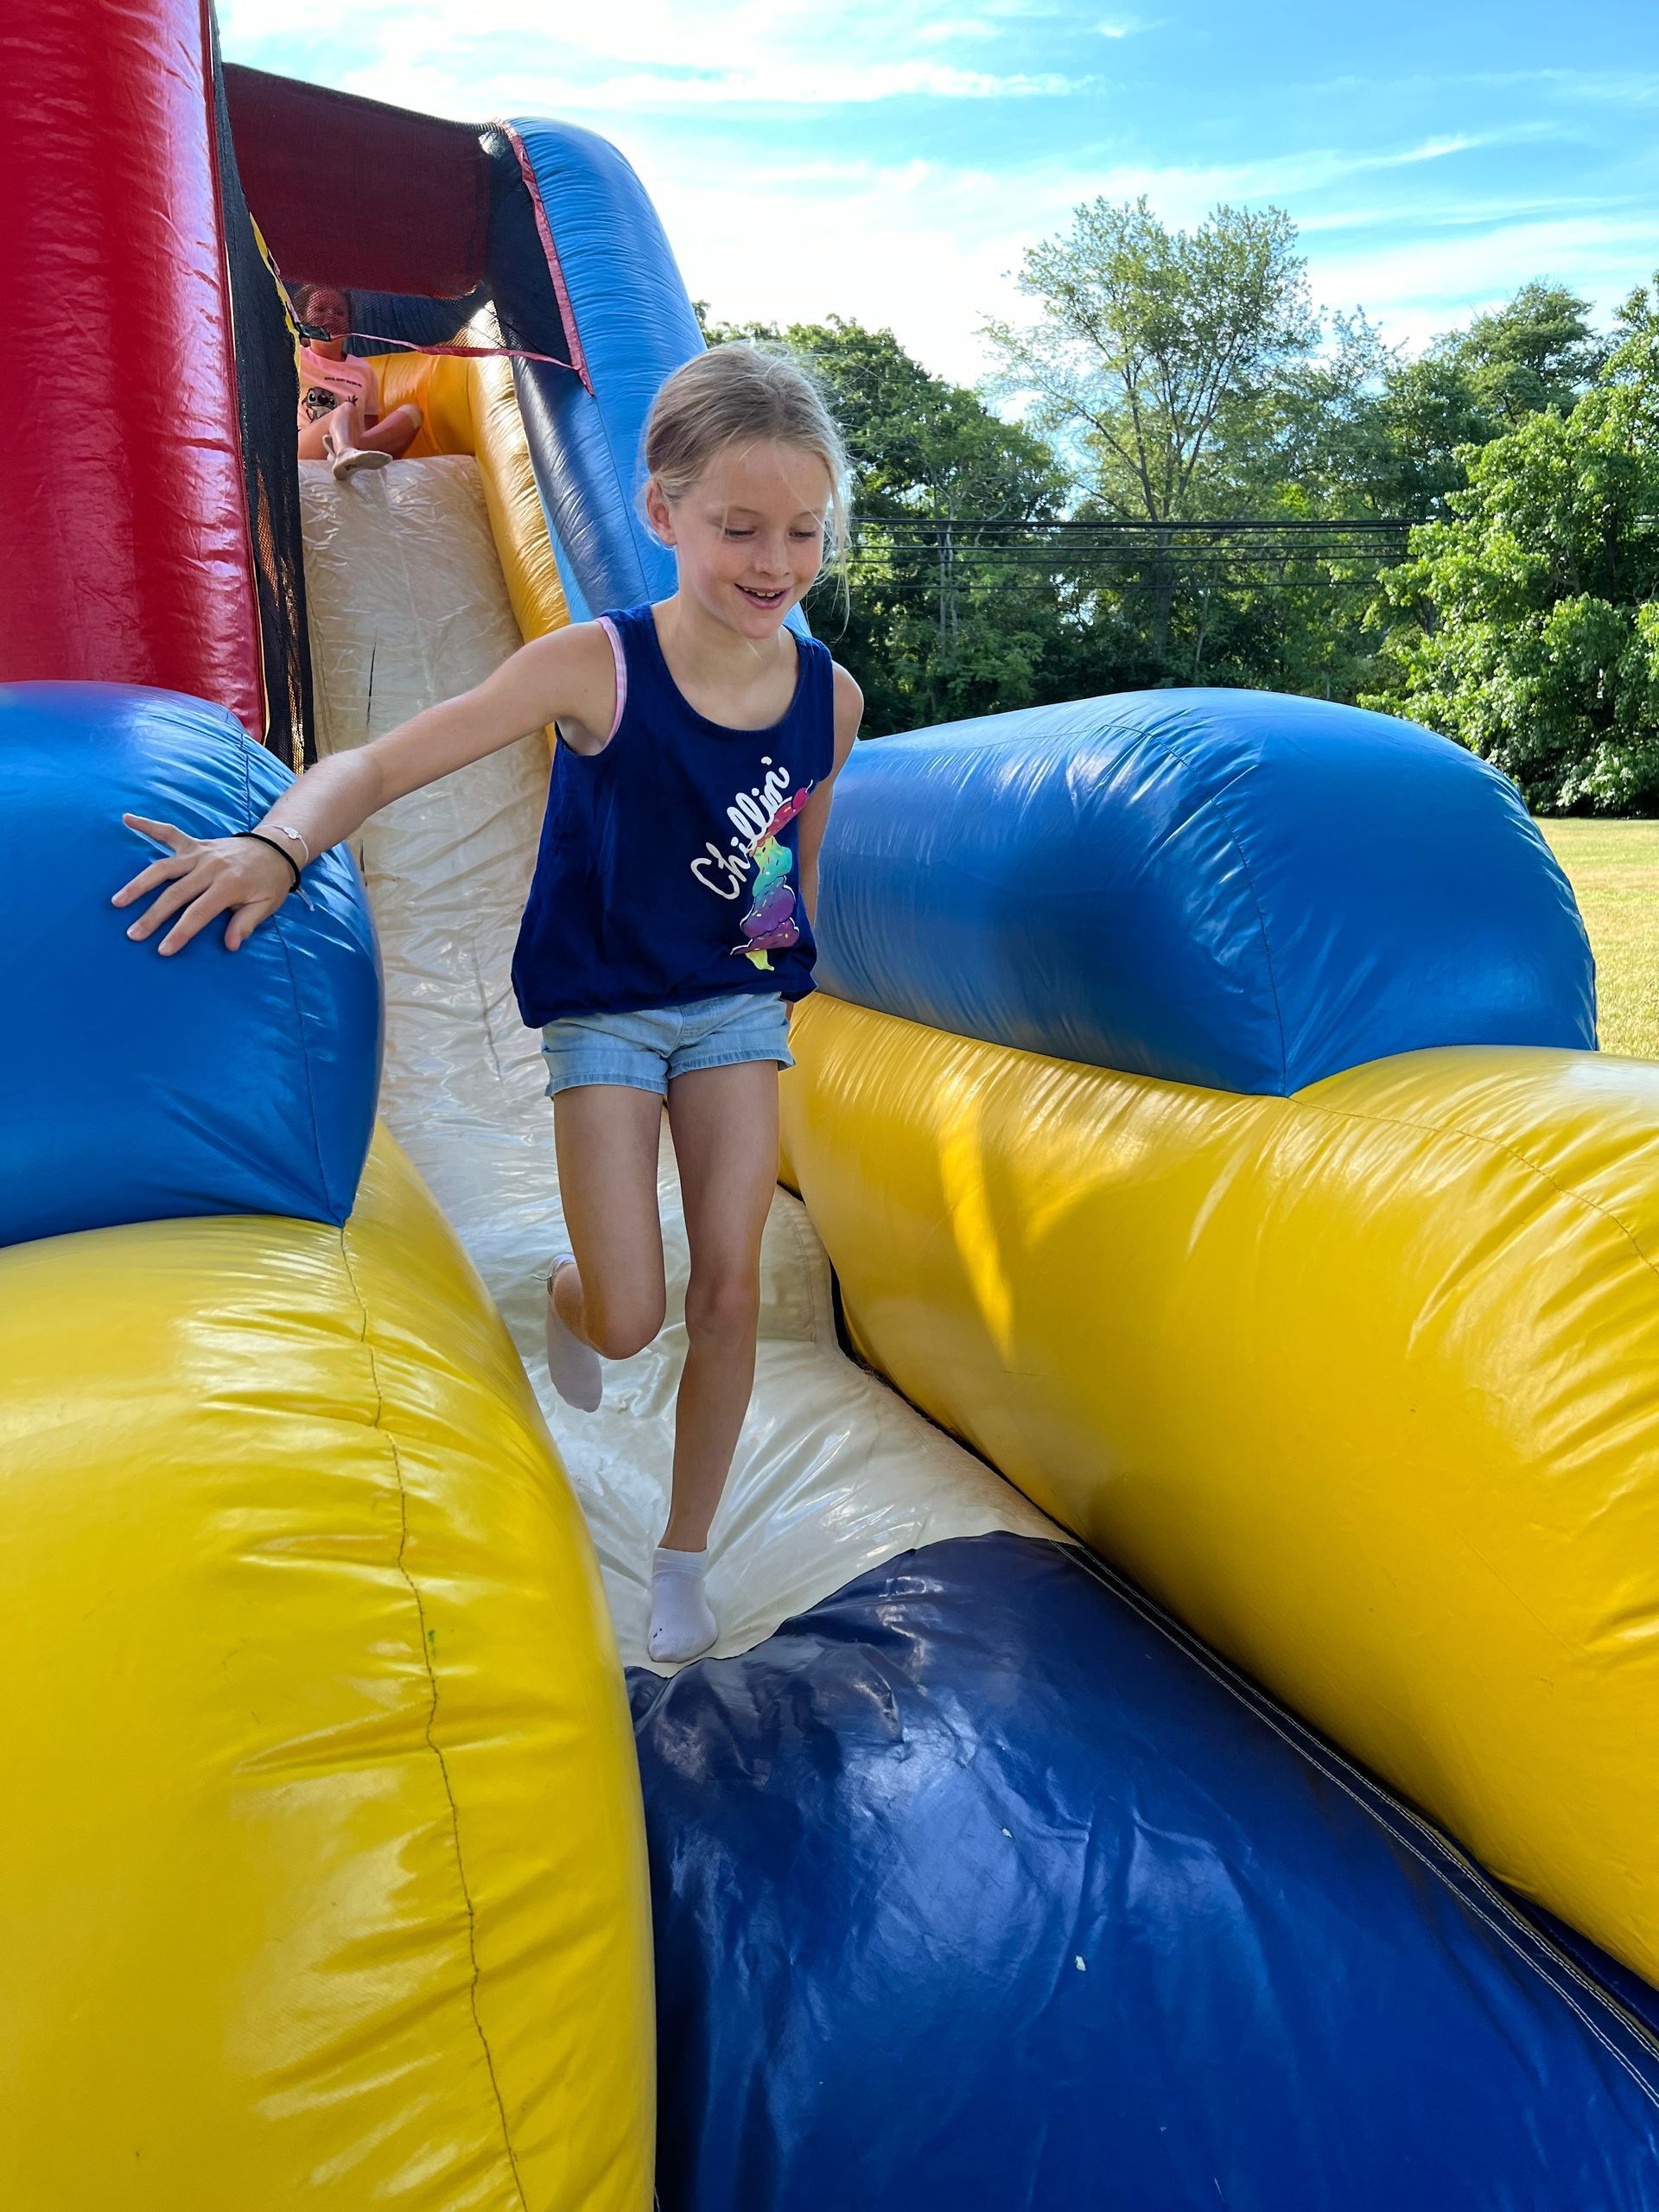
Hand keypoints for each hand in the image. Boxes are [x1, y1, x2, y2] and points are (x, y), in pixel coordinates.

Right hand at [112, 815, 294, 955]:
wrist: (275, 849)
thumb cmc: (269, 883)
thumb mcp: (265, 906)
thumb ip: (246, 924)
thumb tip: (231, 945)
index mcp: (228, 885)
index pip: (199, 913)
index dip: (180, 932)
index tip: (163, 950)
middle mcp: (210, 867)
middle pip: (175, 894)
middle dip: (153, 916)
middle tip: (133, 934)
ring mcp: (200, 853)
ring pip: (163, 868)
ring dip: (139, 884)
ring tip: (118, 901)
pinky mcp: (194, 843)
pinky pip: (169, 832)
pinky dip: (148, 825)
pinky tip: (127, 819)